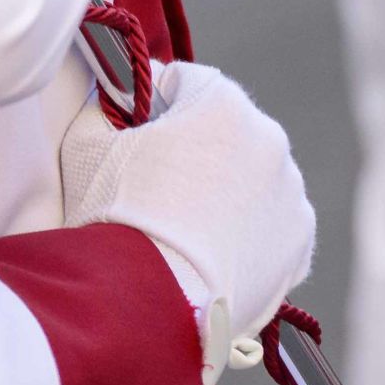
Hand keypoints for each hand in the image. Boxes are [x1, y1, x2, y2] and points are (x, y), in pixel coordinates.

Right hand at [59, 59, 313, 372]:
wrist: (148, 302)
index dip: (153, 101)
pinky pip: (272, 225)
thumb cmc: (115, 216)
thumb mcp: (84, 146)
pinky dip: (249, 232)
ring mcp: (291, 195)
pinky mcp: (299, 244)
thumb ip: (100, 110)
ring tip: (185, 227)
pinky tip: (212, 251)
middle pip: (226, 130)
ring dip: (227, 190)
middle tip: (158, 185)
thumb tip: (108, 104)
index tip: (134, 128)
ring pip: (254, 178)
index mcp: (222, 104)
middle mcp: (269, 141)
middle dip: (196, 147)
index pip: (186, 81)